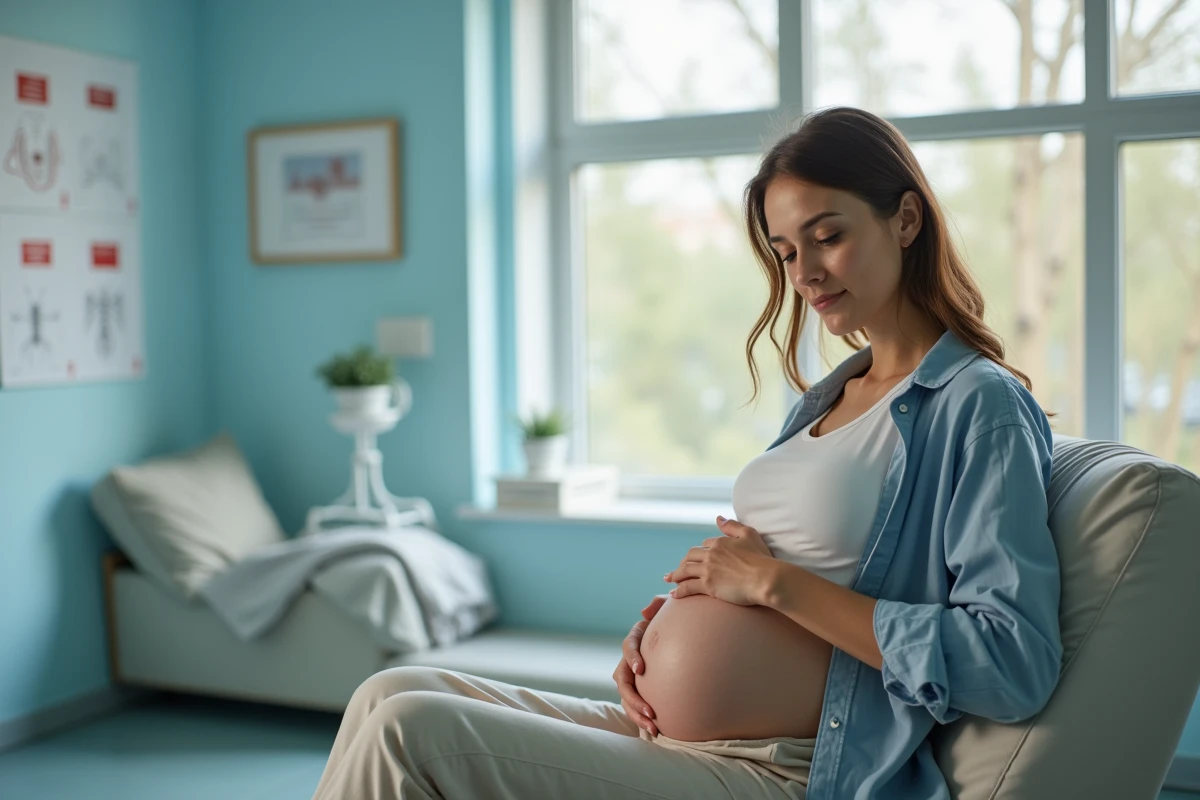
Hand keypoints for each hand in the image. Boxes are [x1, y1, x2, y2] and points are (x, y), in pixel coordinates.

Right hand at [612, 594, 667, 734]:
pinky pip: (637, 706)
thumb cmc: (679, 618)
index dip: (631, 656)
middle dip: (633, 697)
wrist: (687, 636)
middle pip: (622, 678)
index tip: (641, 668)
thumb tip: (645, 612)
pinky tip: (658, 731)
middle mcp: (632, 658)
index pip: (628, 645)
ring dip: (636, 713)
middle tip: (650, 711)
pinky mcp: (642, 689)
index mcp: (638, 636)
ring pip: (626, 697)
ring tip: (653, 727)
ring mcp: (634, 675)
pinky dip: (643, 719)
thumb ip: (660, 603)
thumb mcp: (671, 606)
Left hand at [663, 516, 773, 605]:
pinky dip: (679, 590)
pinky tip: (673, 594)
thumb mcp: (749, 534)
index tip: (699, 557)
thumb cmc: (762, 558)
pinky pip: (688, 587)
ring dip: (675, 575)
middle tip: (679, 568)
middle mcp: (711, 554)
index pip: (705, 545)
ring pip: (685, 570)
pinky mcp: (708, 585)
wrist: (766, 578)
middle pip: (691, 556)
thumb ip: (732, 526)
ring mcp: (708, 570)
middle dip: (683, 562)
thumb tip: (718, 518)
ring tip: (669, 579)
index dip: (702, 551)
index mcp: (720, 542)